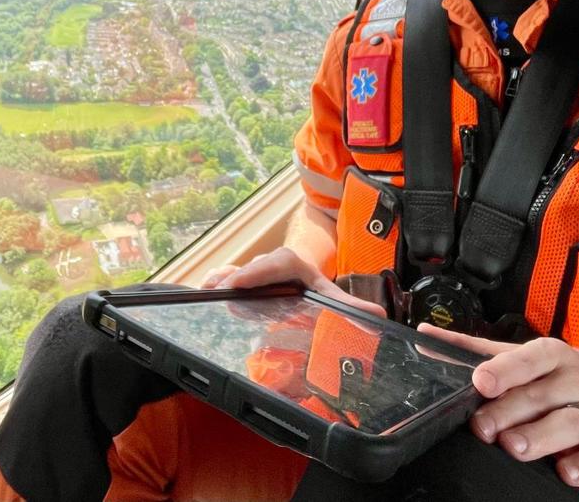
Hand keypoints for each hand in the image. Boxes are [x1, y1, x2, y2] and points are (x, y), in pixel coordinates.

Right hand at [199, 247, 385, 317]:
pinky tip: (200, 292)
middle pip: (250, 268)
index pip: (274, 263)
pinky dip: (212, 282)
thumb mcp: (329, 293)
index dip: (256, 272)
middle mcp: (268, 263)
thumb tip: (379, 316)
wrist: (297, 267)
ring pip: (233, 271)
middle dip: (236, 278)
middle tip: (221, 291)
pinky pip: (222, 276)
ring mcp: (251, 269)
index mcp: (290, 264)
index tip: (240, 283)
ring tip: (205, 291)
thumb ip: (351, 306)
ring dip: (220, 280)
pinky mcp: (238, 277)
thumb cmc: (309, 282)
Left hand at [417, 325, 578, 487]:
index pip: (530, 357)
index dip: (505, 368)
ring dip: (543, 435)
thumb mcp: (537, 358)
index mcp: (556, 357)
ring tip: (515, 447)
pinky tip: (568, 471)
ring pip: (573, 421)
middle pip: (544, 394)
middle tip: (482, 426)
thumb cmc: (578, 373)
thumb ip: (482, 352)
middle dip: (511, 410)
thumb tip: (426, 339)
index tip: (480, 380)